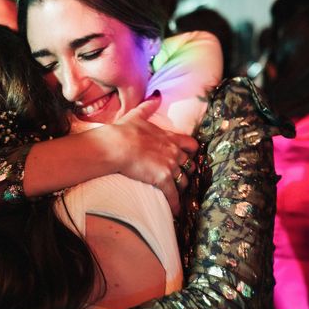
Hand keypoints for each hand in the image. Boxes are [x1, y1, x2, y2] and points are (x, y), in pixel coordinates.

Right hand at [107, 94, 197, 214]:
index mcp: (169, 137)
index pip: (190, 145)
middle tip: (183, 179)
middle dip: (187, 173)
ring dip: (181, 188)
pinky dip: (175, 205)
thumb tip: (156, 95)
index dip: (191, 152)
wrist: (117, 145)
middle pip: (189, 166)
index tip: (189, 156)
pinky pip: (173, 195)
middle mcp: (174, 152)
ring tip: (178, 196)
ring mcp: (170, 166)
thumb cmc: (124, 131)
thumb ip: (148, 106)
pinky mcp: (163, 179)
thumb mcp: (137, 115)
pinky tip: (176, 212)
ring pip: (183, 181)